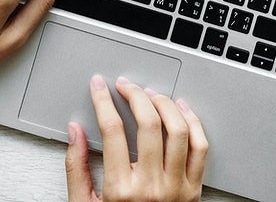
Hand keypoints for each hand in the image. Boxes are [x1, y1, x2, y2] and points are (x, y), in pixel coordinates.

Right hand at [65, 75, 207, 201]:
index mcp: (121, 190)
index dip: (103, 101)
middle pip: (148, 123)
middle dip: (135, 95)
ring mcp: (176, 187)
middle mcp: (151, 186)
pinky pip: (200, 147)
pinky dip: (193, 122)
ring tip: (151, 95)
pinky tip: (181, 110)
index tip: (99, 86)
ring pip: (178, 130)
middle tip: (126, 86)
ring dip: (165, 104)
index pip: (112, 130)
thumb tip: (74, 131)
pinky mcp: (194, 190)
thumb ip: (76, 168)